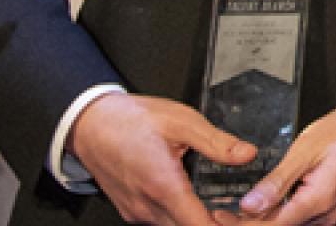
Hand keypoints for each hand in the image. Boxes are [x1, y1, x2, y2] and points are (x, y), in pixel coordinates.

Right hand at [67, 93, 253, 225]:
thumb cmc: (129, 119)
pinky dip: (178, 216)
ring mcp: (138, 212)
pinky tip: (190, 198)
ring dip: (195, 221)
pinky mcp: (131, 211)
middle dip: (215, 224)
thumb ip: (217, 142)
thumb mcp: (181, 121)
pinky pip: (160, 221)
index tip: (244, 220)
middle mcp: (148, 207)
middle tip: (236, 210)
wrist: (88, 124)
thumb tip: (247, 154)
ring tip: (218, 205)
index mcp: (164, 186)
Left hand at [224, 89, 335, 224]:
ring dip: (265, 220)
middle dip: (250, 223)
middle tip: (221, 214)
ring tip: (237, 210)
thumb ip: (277, 181)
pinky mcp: (335, 208)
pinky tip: (267, 204)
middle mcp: (327, 214)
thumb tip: (250, 205)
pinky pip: (303, 218)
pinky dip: (282, 214)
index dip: (241, 225)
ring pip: (291, 224)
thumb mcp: (306, 149)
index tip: (218, 218)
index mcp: (319, 200)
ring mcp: (333, 214)